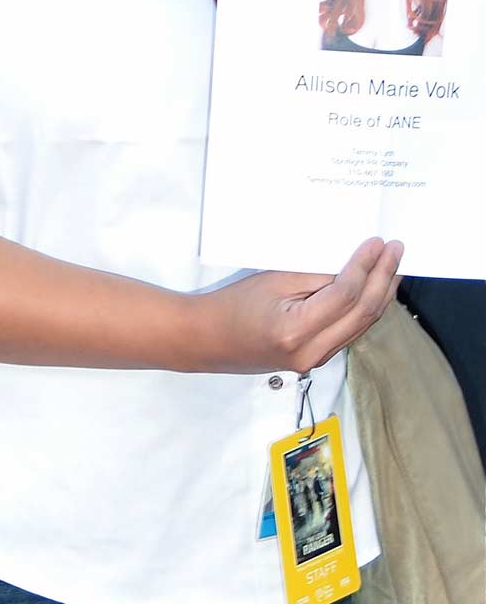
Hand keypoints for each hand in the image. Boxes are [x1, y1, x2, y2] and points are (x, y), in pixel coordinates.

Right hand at [192, 236, 400, 373]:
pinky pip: (350, 332)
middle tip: (397, 250)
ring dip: (380, 294)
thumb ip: (315, 276)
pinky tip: (373, 289)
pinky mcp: (316, 359)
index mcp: (296, 332)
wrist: (205, 340)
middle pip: (363, 313)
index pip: (345, 295)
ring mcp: (315, 360)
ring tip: (393, 266)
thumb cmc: (231, 306)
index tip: (378, 243)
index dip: (365, 266)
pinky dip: (366, 309)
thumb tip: (353, 264)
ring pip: (362, 325)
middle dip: (383, 278)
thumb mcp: (273, 282)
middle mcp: (311, 353)